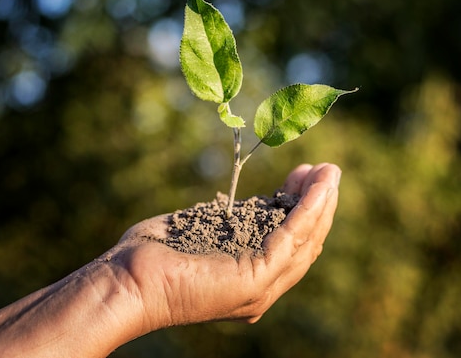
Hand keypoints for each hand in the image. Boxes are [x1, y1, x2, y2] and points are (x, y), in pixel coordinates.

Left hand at [108, 163, 340, 330]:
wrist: (129, 281)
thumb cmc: (155, 255)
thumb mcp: (204, 230)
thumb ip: (230, 222)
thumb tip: (245, 202)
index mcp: (249, 277)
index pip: (288, 243)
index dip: (301, 208)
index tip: (301, 177)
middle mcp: (261, 288)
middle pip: (305, 242)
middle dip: (318, 203)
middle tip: (326, 171)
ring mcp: (261, 288)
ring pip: (305, 239)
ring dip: (321, 202)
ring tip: (331, 172)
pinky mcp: (256, 280)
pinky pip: (292, 237)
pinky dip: (308, 209)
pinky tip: (317, 185)